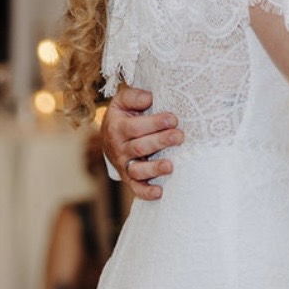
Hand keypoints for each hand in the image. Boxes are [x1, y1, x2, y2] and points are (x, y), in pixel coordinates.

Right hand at [101, 85, 182, 200]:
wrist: (110, 135)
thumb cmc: (123, 114)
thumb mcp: (122, 100)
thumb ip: (133, 96)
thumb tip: (149, 99)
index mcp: (117, 127)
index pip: (136, 127)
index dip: (155, 123)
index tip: (173, 119)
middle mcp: (119, 148)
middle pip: (140, 147)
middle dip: (161, 142)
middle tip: (179, 136)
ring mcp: (124, 164)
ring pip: (137, 170)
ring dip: (154, 169)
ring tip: (170, 166)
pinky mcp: (128, 177)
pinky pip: (136, 187)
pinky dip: (146, 192)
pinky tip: (159, 192)